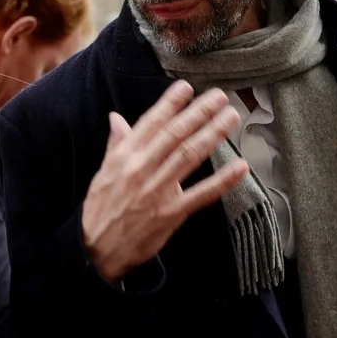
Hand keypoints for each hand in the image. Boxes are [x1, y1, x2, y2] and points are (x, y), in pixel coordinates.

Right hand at [80, 83, 247, 282]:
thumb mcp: (103, 173)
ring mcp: (158, 191)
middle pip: (175, 134)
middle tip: (220, 96)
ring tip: (231, 117)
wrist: (96, 250)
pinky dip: (223, 180)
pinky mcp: (171, 213)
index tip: (187, 87)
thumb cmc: (100, 210)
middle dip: (199, 112)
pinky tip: (240, 166)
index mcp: (125, 157)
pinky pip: (201, 194)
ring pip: (189, 156)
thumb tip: (117, 118)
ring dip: (213, 134)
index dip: (170, 103)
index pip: (151, 123)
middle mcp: (141, 169)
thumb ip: (116, 144)